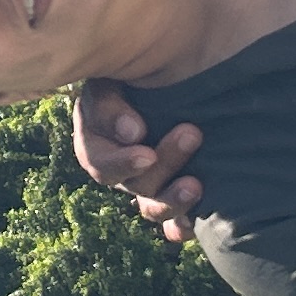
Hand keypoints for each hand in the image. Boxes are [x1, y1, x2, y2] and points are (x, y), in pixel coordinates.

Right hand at [71, 79, 204, 242]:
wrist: (173, 72)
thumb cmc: (138, 69)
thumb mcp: (112, 77)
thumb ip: (110, 102)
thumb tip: (133, 134)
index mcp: (98, 139)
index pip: (98, 161)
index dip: (120, 159)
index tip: (143, 140)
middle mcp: (121, 168)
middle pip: (133, 183)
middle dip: (164, 163)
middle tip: (191, 133)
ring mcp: (148, 185)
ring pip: (152, 207)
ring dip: (173, 200)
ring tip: (197, 185)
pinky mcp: (174, 195)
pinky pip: (173, 224)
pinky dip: (181, 227)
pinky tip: (192, 225)